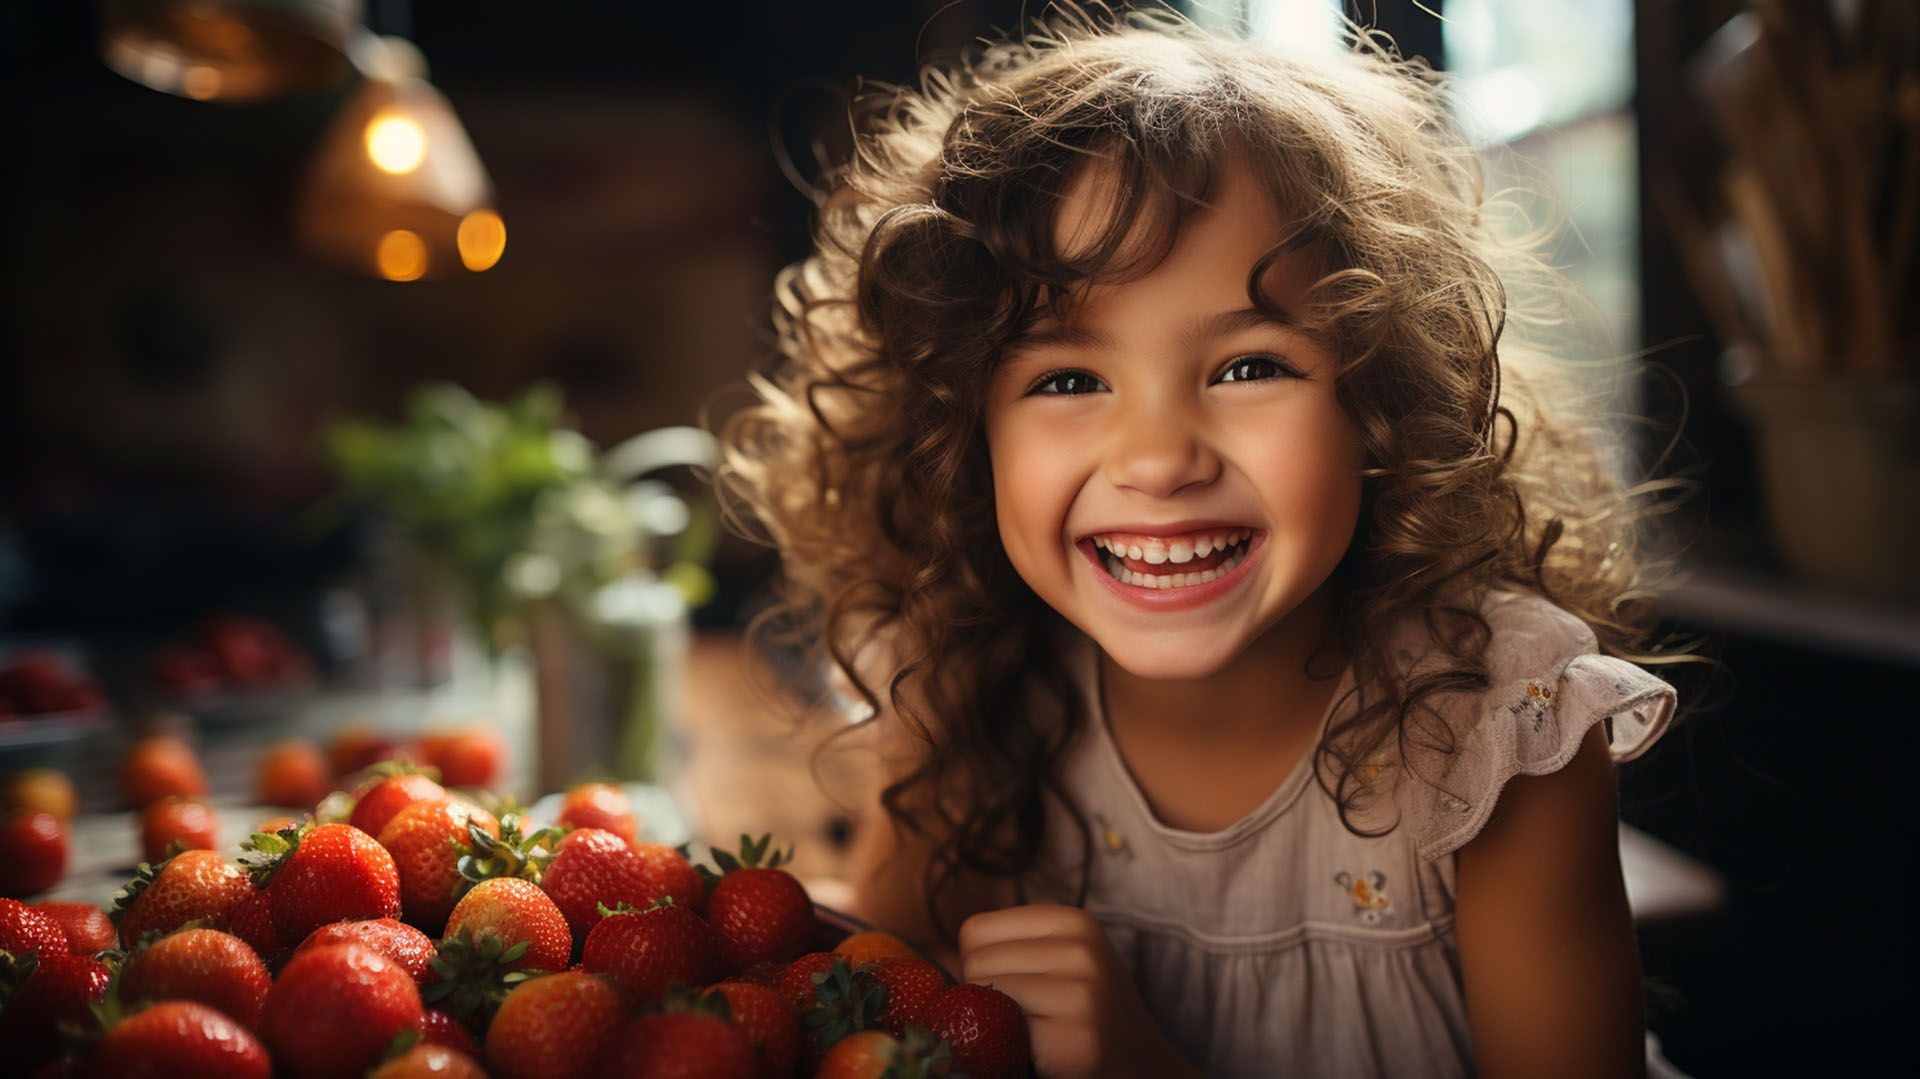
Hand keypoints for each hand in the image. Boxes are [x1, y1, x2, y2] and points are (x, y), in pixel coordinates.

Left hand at [958, 904, 1198, 1078]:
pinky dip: (1012, 1052)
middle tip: (1028, 1020)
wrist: (1145, 1069)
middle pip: (975, 964)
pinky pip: (1004, 1037)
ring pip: (984, 999)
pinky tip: (1046, 1054)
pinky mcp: (1075, 1041)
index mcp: (1072, 921)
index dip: (981, 966)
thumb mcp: (1058, 962)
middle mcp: (1080, 949)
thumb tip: (915, 956)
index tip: (1016, 988)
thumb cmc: (1085, 1015)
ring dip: (997, 1026)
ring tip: (1038, 1035)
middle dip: (985, 998)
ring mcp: (1082, 994)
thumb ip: (1004, 950)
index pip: (974, 930)